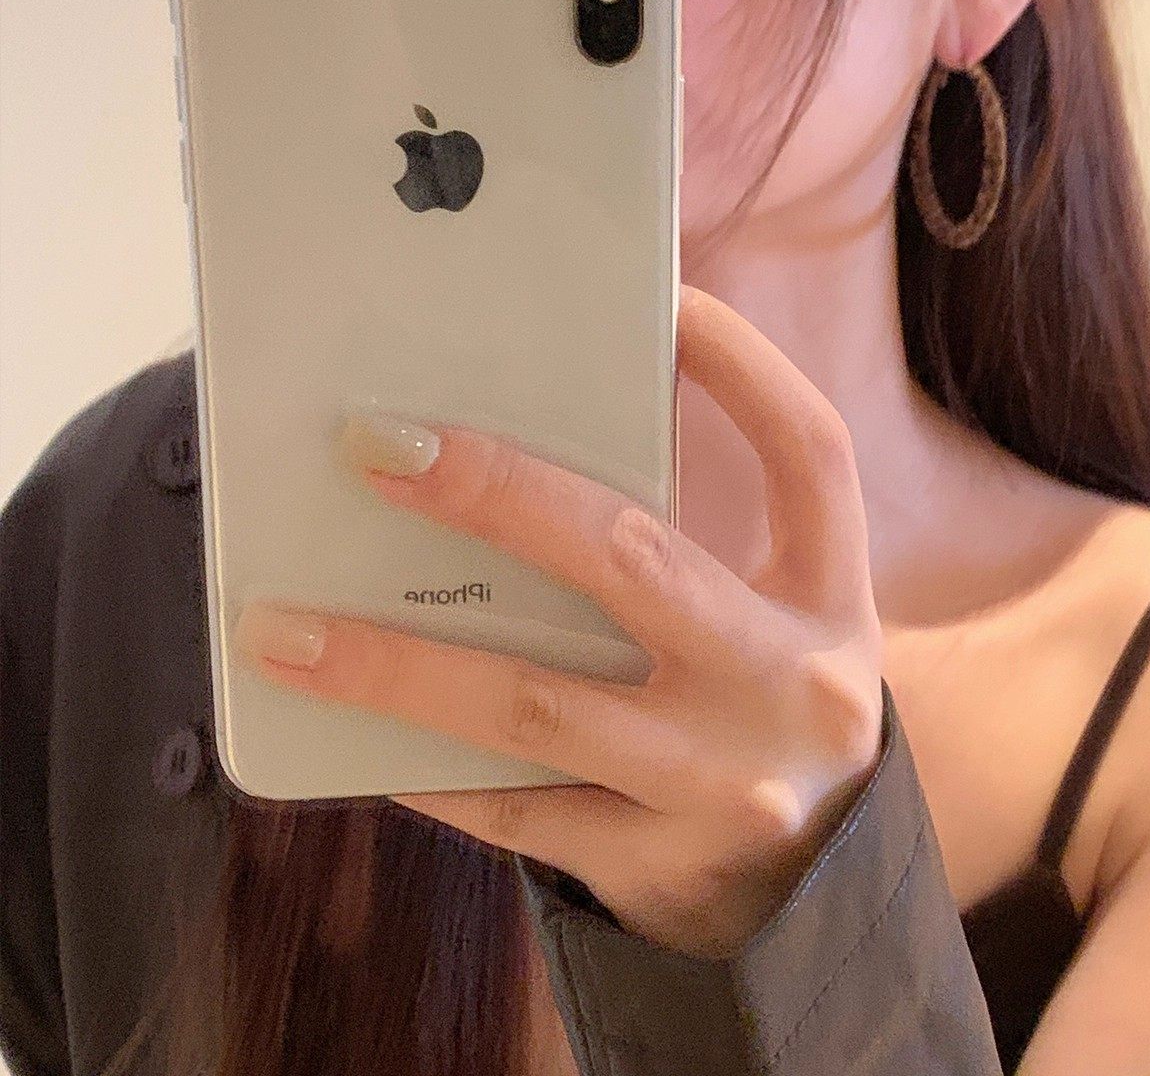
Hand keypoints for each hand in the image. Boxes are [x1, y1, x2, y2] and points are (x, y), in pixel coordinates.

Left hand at [235, 283, 885, 958]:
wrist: (825, 888)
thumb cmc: (769, 709)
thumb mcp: (772, 620)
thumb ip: (683, 545)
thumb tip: (516, 457)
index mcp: (831, 596)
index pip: (809, 453)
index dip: (741, 365)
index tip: (661, 300)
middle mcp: (794, 683)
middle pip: (635, 558)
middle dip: (495, 492)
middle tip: (374, 445)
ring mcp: (726, 784)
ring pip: (539, 706)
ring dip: (396, 663)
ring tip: (279, 626)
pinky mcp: (662, 865)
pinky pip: (518, 811)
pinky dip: (426, 765)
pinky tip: (346, 728)